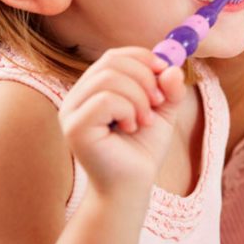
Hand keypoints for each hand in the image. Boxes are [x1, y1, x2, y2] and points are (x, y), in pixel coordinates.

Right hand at [59, 47, 185, 197]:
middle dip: (144, 77)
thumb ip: (170, 88)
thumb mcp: (163, 112)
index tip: (164, 70)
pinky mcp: (75, 128)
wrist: (132, 187)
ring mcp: (71, 111)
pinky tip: (131, 128)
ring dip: (138, 96)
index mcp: (94, 89)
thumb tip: (172, 66)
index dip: (142, 57)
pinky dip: (127, 110)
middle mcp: (77, 96)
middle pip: (111, 61)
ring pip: (108, 78)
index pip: (114, 56)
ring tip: (145, 119)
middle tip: (158, 101)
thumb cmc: (142, 149)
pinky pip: (104, 100)